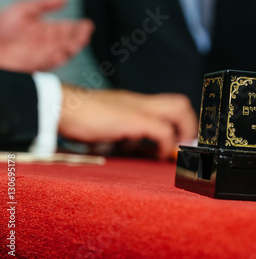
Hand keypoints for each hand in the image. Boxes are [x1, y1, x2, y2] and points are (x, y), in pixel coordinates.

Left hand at [0, 0, 93, 72]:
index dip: (80, 27)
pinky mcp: (37, 63)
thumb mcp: (23, 9)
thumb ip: (45, 4)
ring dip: (73, 48)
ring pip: (65, 52)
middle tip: (85, 34)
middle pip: (71, 41)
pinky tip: (63, 52)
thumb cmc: (0, 28)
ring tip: (78, 42)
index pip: (69, 29)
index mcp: (47, 30)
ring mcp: (44, 54)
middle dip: (80, 38)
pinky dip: (58, 58)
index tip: (87, 24)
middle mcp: (49, 43)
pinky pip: (51, 61)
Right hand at [58, 85, 197, 159]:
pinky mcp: (133, 119)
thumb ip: (126, 132)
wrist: (62, 107)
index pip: (171, 103)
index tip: (183, 140)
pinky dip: (167, 144)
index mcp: (138, 103)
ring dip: (184, 131)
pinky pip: (162, 130)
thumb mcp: (110, 123)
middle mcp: (142, 102)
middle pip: (181, 103)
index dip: (183, 121)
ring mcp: (139, 108)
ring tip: (178, 150)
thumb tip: (136, 147)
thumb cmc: (81, 116)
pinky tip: (160, 155)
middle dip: (190, 125)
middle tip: (185, 145)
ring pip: (178, 109)